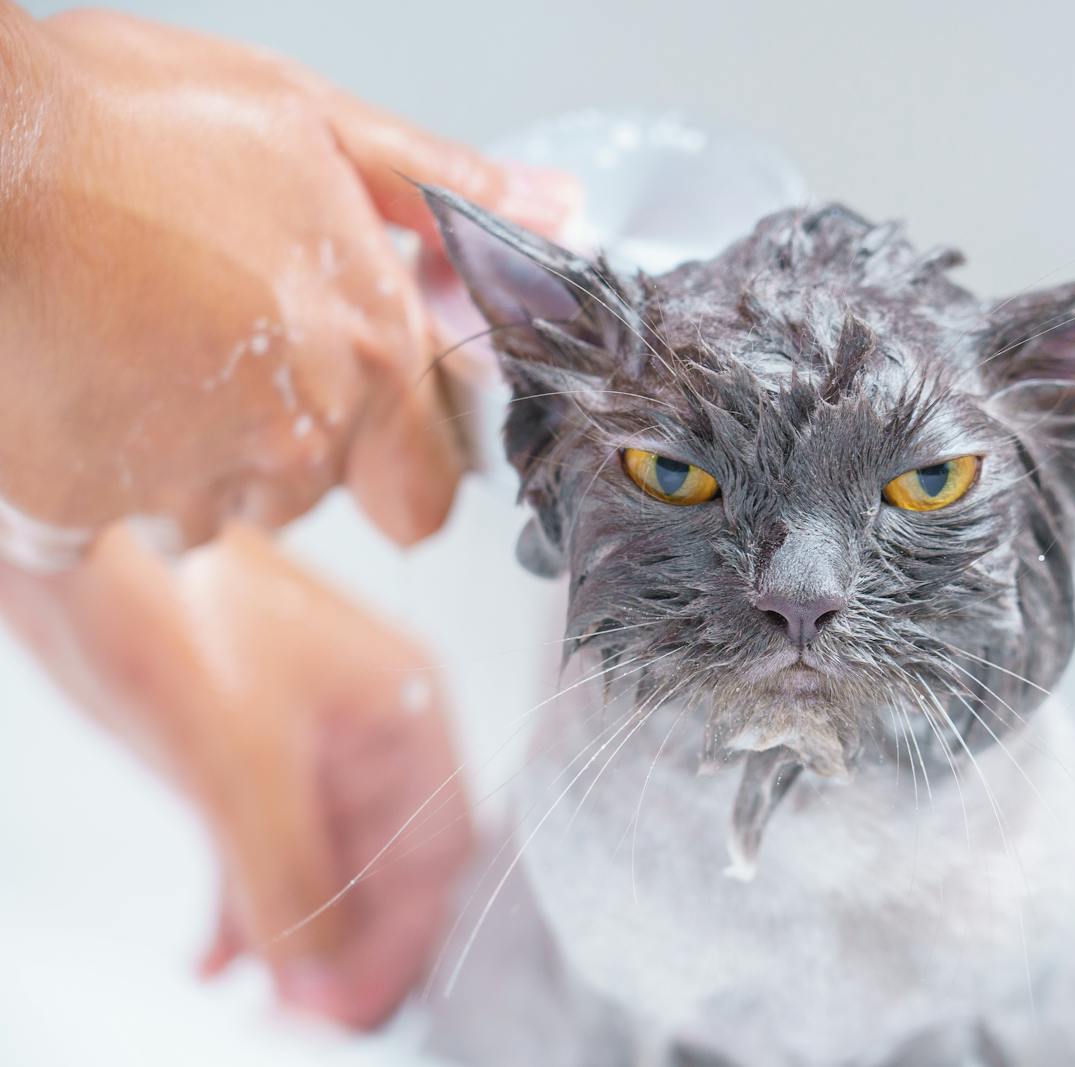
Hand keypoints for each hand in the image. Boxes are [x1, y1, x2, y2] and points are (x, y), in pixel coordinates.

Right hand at [0, 6, 575, 563]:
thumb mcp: (312, 121)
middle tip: (229, 338)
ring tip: (143, 349)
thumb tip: (554, 212)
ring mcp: (180, 484)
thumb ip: (440, 189)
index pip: (427, 494)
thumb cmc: (128, 123)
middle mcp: (292, 444)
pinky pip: (103, 518)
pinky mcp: (71, 506)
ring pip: (215, 511)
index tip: (367, 416)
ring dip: (195, 458)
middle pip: (319, 494)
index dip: (403, 459)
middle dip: (292, 437)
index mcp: (369, 363)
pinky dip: (93, 471)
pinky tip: (76, 385)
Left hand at [0, 523, 474, 1026]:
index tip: (348, 1008)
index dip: (404, 939)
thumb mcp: (237, 756)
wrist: (71, 535)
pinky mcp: (250, 757)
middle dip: (352, 954)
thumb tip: (320, 973)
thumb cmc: (162, 598)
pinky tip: (216, 959)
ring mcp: (308, 746)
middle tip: (308, 1022)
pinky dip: (249, 912)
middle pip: (390, 869)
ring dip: (301, 944)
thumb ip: (289, 874)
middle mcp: (368, 730)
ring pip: (330, 869)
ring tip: (265, 1005)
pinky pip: (270, 852)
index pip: (440, 850)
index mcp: (403, 707)